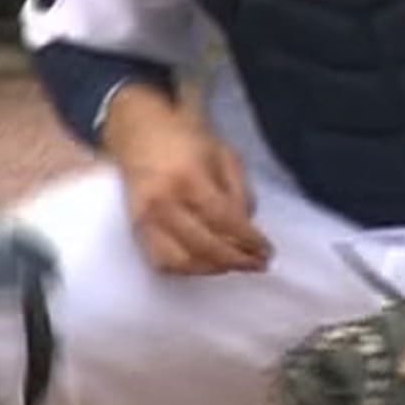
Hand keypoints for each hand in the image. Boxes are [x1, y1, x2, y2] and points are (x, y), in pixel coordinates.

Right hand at [105, 94, 271, 276]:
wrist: (140, 134)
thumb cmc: (186, 141)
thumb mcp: (224, 155)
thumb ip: (239, 192)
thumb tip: (247, 229)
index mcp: (188, 178)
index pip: (223, 221)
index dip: (249, 241)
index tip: (267, 250)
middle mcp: (164, 203)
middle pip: (204, 246)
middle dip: (237, 261)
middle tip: (258, 264)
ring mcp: (146, 219)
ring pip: (182, 262)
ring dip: (213, 270)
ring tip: (235, 265)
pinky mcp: (136, 230)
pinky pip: (161, 262)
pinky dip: (187, 269)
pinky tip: (207, 264)